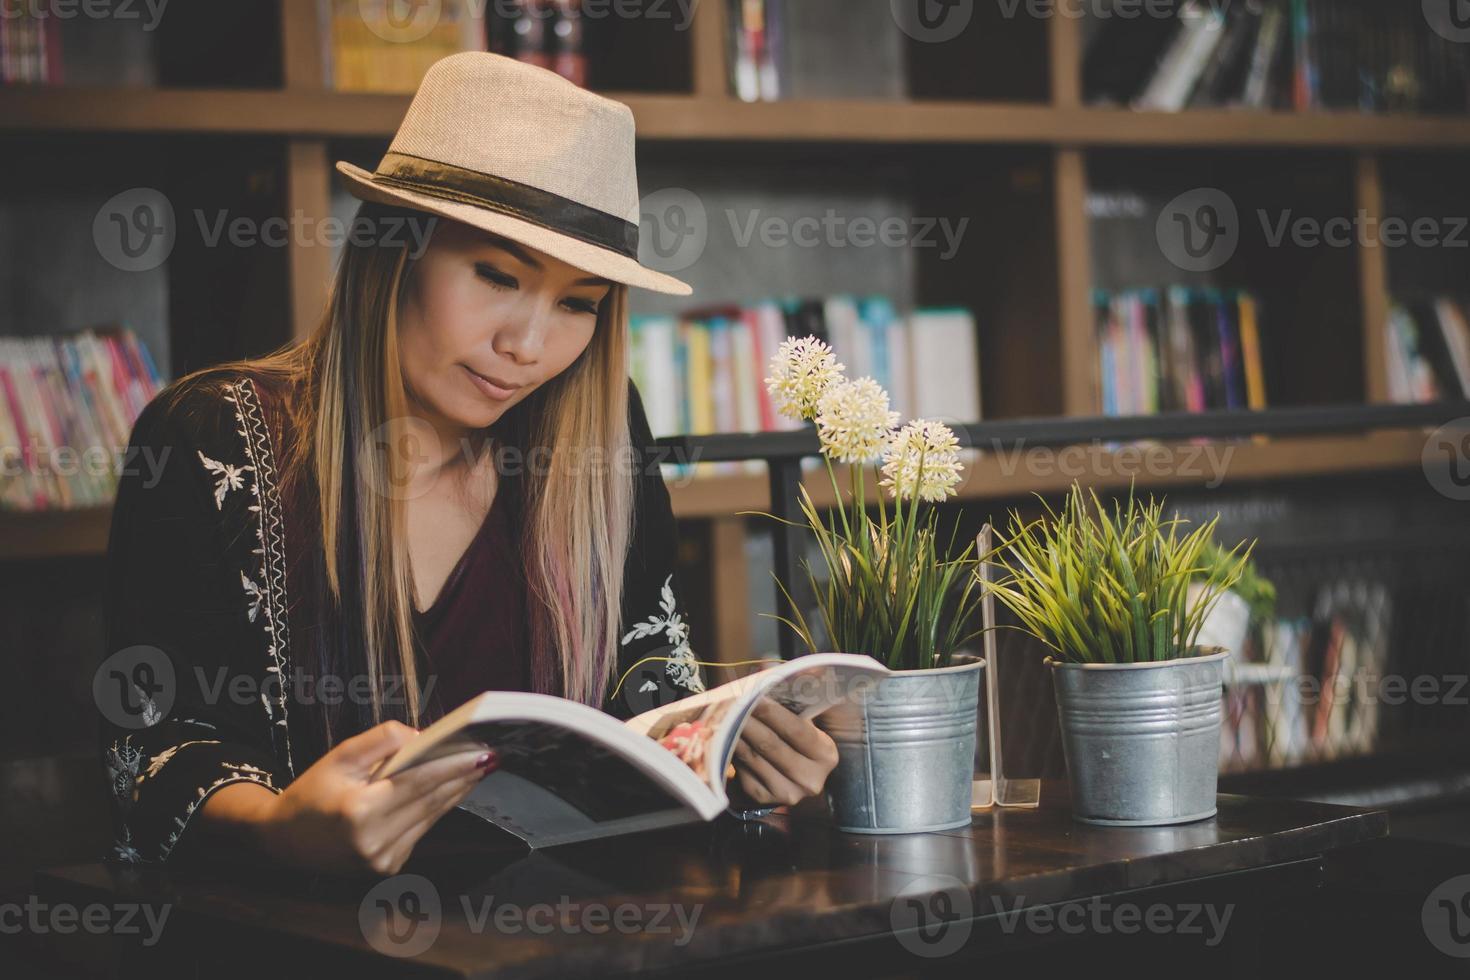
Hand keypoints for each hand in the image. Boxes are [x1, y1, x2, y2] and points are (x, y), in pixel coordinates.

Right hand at [207, 721, 497, 874]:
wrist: (284, 842)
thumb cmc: (311, 792)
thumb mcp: (339, 756)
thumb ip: (381, 741)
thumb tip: (422, 736)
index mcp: (359, 813)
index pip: (417, 784)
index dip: (451, 767)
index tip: (480, 753)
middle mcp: (374, 842)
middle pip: (431, 802)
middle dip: (462, 777)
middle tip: (491, 755)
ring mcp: (383, 859)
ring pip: (431, 817)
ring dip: (455, 791)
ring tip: (479, 767)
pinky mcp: (389, 866)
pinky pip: (421, 829)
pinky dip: (437, 807)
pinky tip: (452, 787)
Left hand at [729, 698, 838, 806]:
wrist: (794, 772)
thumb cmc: (798, 736)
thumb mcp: (808, 716)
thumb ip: (803, 691)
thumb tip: (790, 666)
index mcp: (826, 755)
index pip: (797, 730)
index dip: (773, 712)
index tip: (753, 696)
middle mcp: (810, 779)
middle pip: (771, 744)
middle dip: (748, 720)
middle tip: (731, 703)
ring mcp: (788, 793)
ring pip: (753, 757)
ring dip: (734, 734)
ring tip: (723, 716)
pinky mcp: (764, 798)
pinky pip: (743, 771)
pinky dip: (732, 752)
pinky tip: (725, 737)